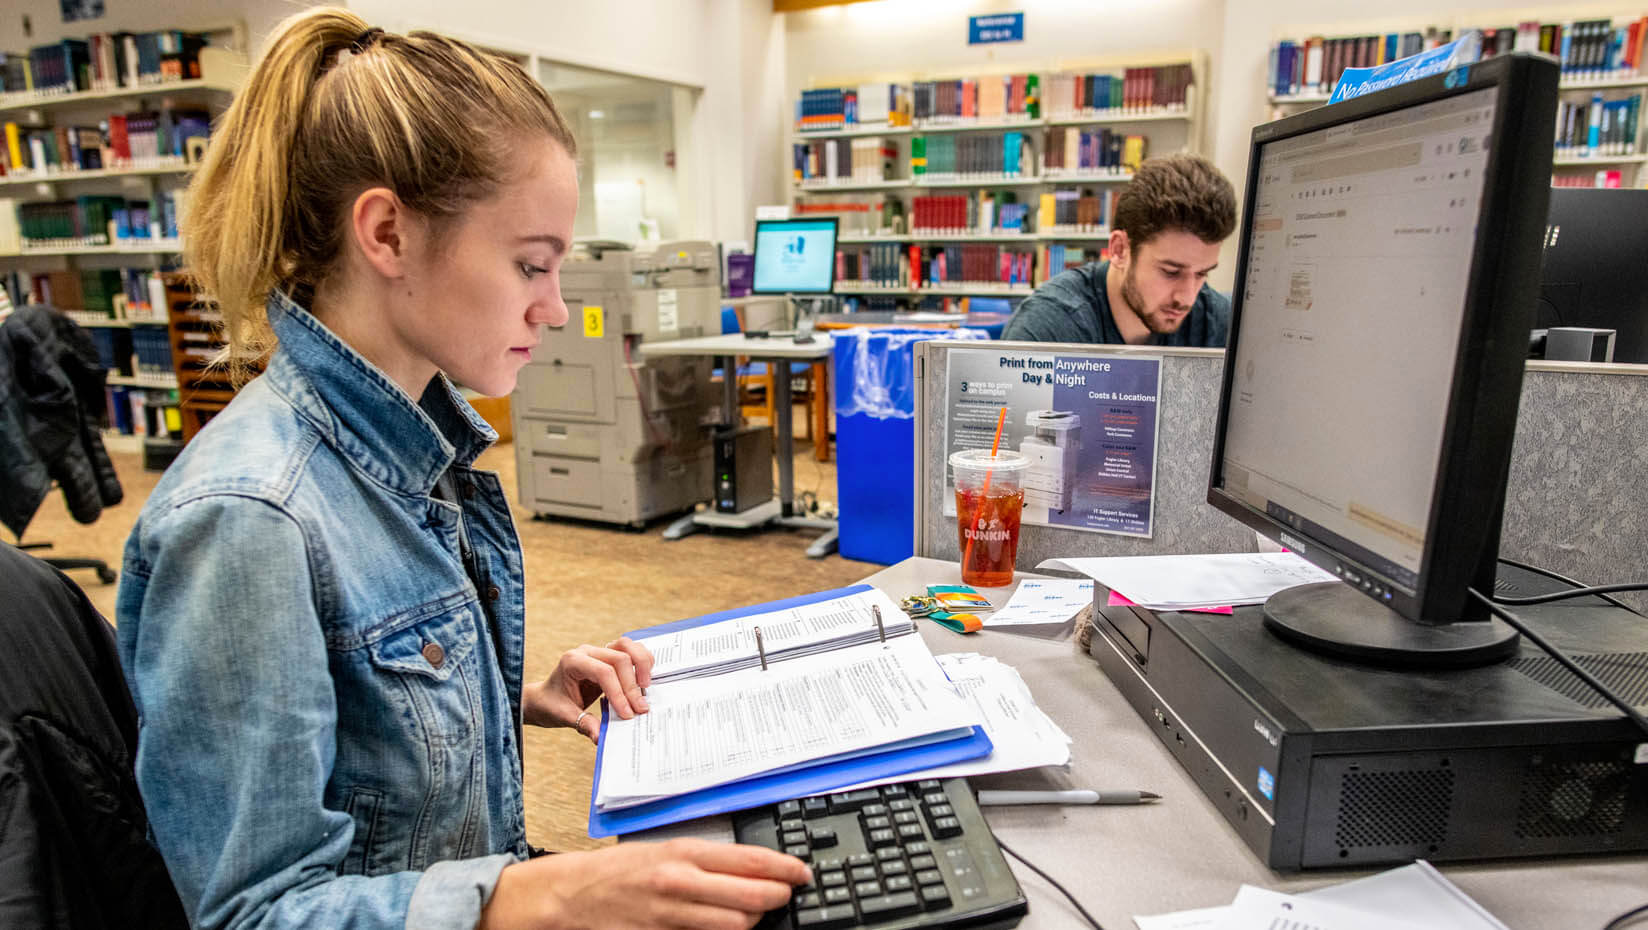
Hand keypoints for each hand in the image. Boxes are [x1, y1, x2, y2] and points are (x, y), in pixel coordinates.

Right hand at [477, 838, 809, 929]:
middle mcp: (680, 882)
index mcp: (683, 852)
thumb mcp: (665, 851)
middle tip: (785, 897)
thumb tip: (751, 870)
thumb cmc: (620, 871)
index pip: (750, 860)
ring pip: (735, 925)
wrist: (571, 896)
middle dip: (776, 899)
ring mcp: (671, 915)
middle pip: (751, 898)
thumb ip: (707, 861)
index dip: (785, 869)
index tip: (803, 874)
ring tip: (755, 914)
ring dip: (753, 922)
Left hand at [524, 637, 654, 741]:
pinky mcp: (608, 656)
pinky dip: (641, 661)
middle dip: (632, 686)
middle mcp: (587, 652)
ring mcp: (598, 651)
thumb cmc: (551, 704)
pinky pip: (629, 650)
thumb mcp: (565, 716)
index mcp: (573, 662)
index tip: (627, 714)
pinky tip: (643, 679)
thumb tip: (600, 737)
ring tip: (645, 688)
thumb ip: (584, 724)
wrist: (545, 698)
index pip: (604, 672)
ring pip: (628, 647)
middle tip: (640, 708)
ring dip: (641, 665)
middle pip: (620, 659)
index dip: (619, 693)